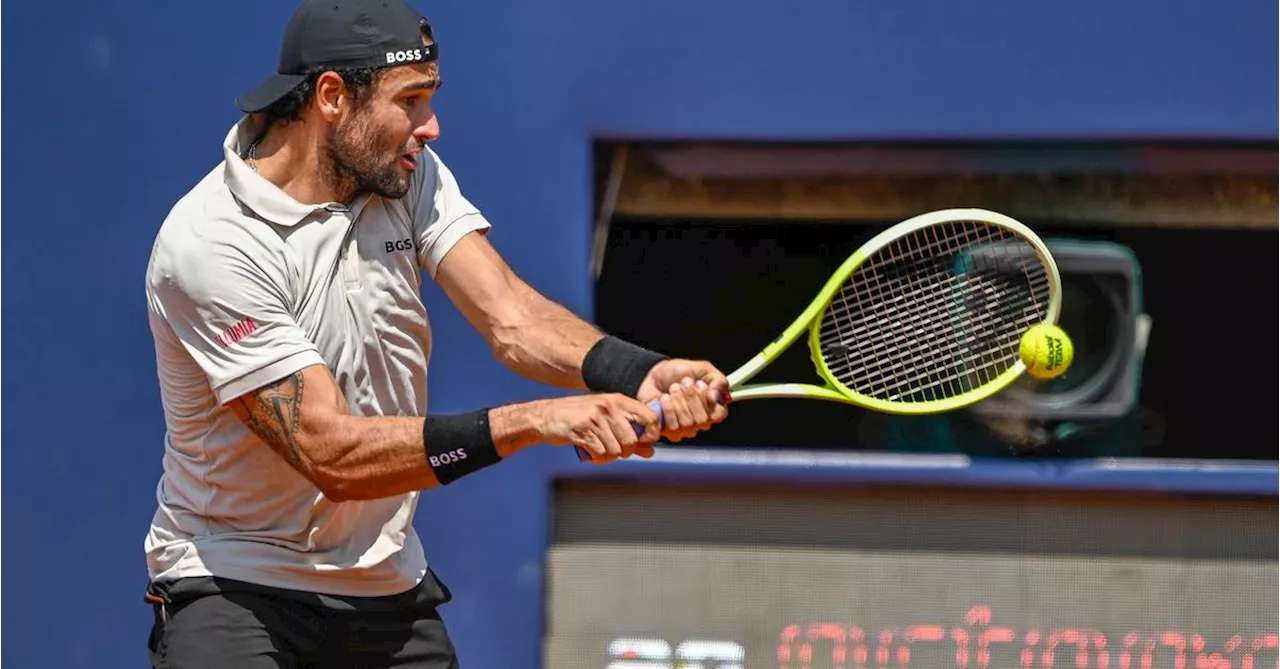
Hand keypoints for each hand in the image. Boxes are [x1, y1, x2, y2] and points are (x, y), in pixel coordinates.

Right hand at [536, 393, 660, 463]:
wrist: (546, 416)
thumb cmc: (581, 418)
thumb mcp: (607, 420)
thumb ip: (630, 434)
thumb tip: (651, 451)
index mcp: (619, 400)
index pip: (650, 417)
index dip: (651, 435)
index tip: (643, 443)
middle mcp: (609, 406)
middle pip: (632, 440)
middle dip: (625, 452)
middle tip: (614, 450)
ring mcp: (595, 417)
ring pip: (616, 450)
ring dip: (609, 457)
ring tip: (600, 451)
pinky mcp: (581, 430)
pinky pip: (600, 453)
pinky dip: (597, 458)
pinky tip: (591, 452)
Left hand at [636, 359, 730, 441]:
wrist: (655, 374)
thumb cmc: (679, 371)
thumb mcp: (703, 368)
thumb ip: (717, 381)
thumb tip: (716, 397)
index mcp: (713, 406)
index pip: (719, 414)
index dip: (710, 401)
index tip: (701, 385)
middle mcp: (701, 421)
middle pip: (702, 420)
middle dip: (691, 397)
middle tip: (684, 382)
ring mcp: (685, 428)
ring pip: (687, 423)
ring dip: (678, 401)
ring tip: (673, 388)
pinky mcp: (669, 431)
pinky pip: (673, 428)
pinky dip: (668, 410)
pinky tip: (665, 398)